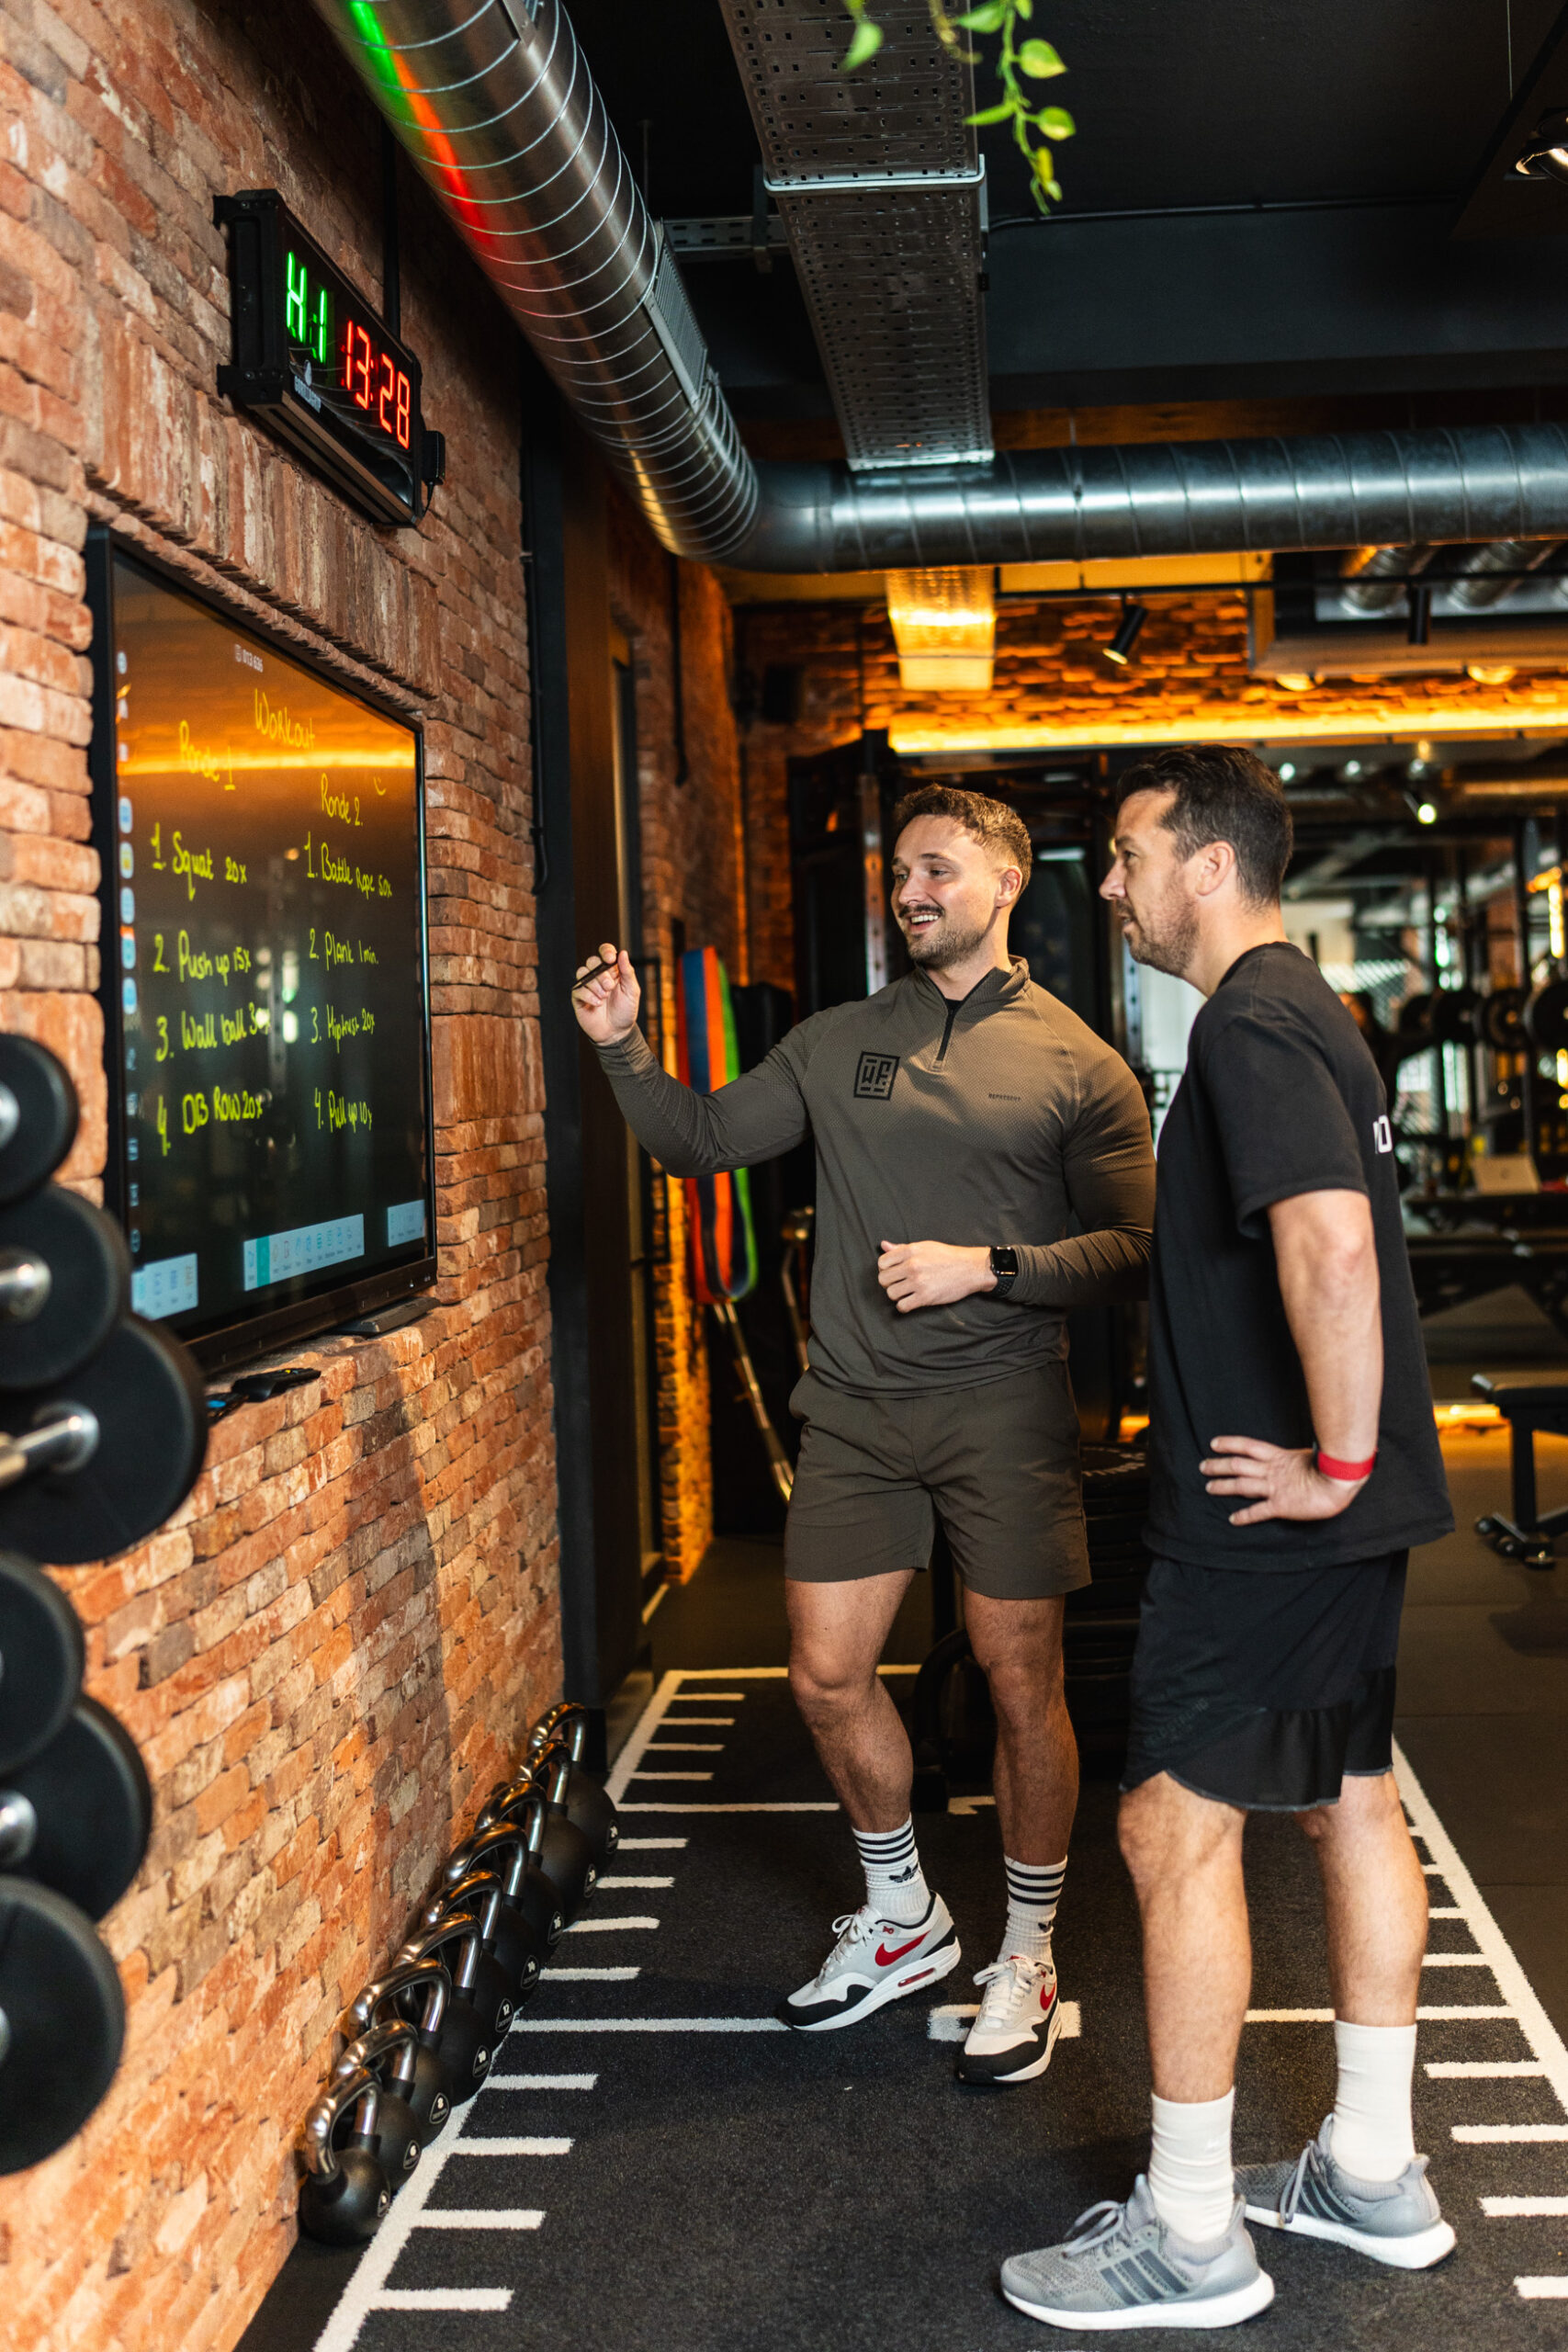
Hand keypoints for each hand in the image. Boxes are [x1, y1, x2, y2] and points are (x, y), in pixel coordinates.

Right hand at [572, 941, 639, 1044]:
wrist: (616, 1032)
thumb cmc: (625, 1011)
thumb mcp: (632, 991)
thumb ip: (627, 972)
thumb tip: (622, 953)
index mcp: (612, 971)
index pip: (605, 952)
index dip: (606, 951)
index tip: (610, 959)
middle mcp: (598, 976)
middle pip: (592, 961)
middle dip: (602, 973)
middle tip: (610, 987)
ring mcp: (587, 986)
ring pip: (582, 972)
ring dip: (594, 984)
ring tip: (604, 997)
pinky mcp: (578, 997)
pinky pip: (578, 989)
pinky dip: (588, 995)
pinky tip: (597, 1004)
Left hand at [877, 1240, 993, 1313]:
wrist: (970, 1268)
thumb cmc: (948, 1256)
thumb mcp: (925, 1246)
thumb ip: (902, 1248)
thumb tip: (884, 1245)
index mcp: (910, 1251)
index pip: (882, 1262)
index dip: (886, 1269)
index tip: (894, 1272)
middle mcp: (912, 1266)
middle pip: (883, 1279)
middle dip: (889, 1283)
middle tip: (899, 1283)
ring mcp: (918, 1282)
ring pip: (891, 1293)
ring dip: (897, 1295)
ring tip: (906, 1292)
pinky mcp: (925, 1297)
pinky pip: (902, 1306)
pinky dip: (904, 1306)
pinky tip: (911, 1301)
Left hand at [1200, 1435, 1367, 1525]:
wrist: (1340, 1482)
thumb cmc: (1331, 1468)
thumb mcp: (1308, 1457)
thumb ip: (1295, 1459)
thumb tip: (1292, 1458)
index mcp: (1279, 1457)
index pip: (1248, 1446)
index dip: (1230, 1444)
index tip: (1214, 1444)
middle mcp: (1273, 1471)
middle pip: (1238, 1465)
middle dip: (1219, 1465)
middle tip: (1203, 1466)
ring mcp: (1275, 1487)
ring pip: (1242, 1485)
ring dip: (1224, 1486)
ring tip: (1209, 1487)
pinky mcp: (1281, 1505)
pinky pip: (1258, 1511)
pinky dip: (1244, 1516)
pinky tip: (1233, 1519)